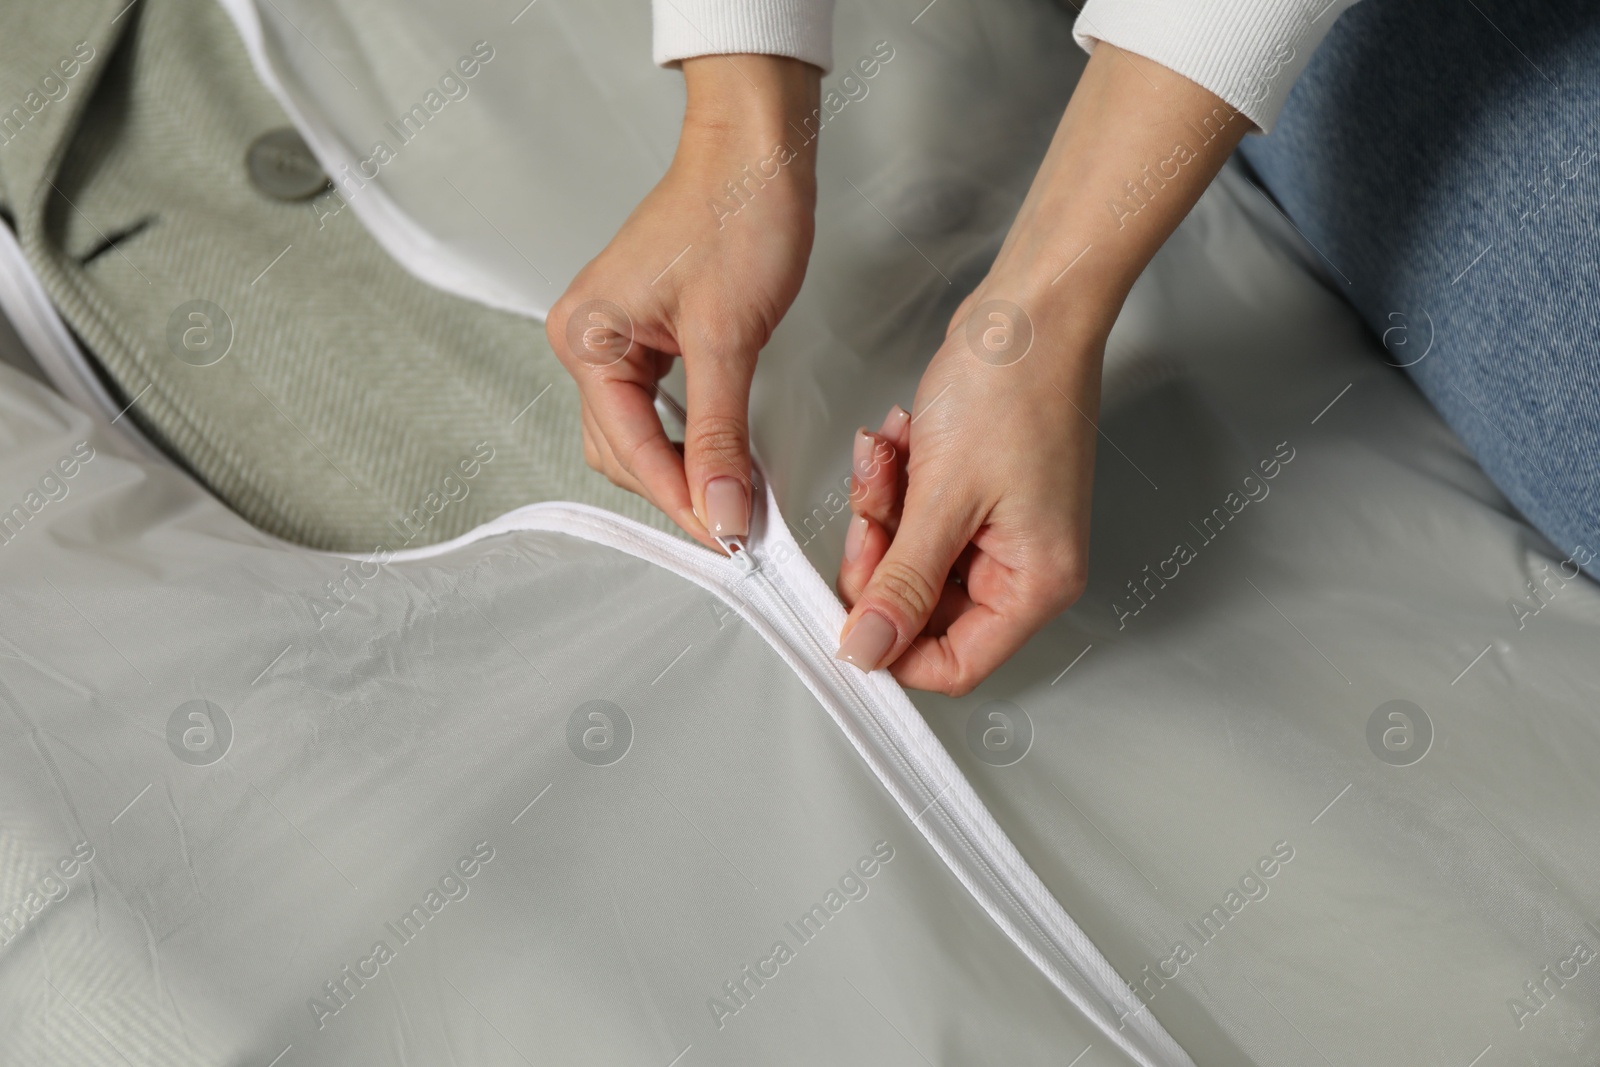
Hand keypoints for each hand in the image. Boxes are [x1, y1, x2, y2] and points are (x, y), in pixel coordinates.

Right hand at [547, 55, 819, 549]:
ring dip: (682, 469)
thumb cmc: (736, 213)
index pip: (628, 449)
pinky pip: (654, 406)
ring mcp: (613, 336)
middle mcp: (587, 339)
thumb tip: (721, 508)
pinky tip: (721, 457)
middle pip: (622, 452)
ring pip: (637, 434)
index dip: (680, 500)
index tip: (727, 538)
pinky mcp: (645, 332)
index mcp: (587, 337)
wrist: (758, 150)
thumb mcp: (728, 338)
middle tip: (737, 529)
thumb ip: (720, 434)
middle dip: (677, 491)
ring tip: (734, 501)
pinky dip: (687, 438)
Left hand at [834, 43, 1249, 693]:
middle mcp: (1025, 563)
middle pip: (924, 608)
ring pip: (911, 555)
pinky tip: (902, 441)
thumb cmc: (1012, 387)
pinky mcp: (977, 492)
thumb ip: (901, 584)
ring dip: (885, 508)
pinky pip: (916, 512)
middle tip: (868, 513)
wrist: (1028, 306)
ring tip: (890, 458)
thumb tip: (871, 650)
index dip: (893, 649)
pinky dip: (897, 481)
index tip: (845, 621)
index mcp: (1036, 582)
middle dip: (881, 557)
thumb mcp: (942, 500)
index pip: (956, 664)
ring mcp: (1001, 527)